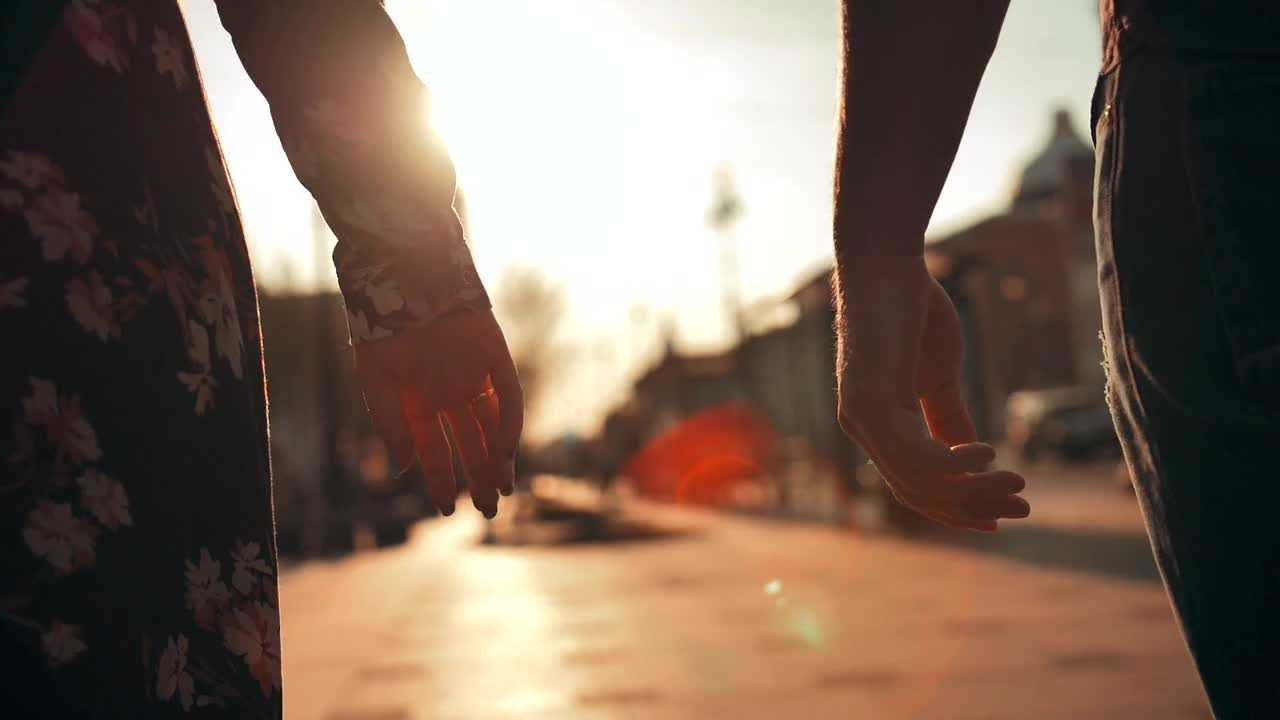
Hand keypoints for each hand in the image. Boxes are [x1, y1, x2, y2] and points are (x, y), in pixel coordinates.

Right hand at [354, 307, 522, 517]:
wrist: (400, 277)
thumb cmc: (379, 328)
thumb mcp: (375, 382)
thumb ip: (390, 424)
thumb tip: (405, 468)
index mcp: (420, 402)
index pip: (436, 449)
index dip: (440, 479)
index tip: (446, 509)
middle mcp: (450, 393)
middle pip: (470, 443)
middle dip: (477, 477)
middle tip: (487, 511)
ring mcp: (474, 376)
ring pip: (492, 425)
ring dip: (498, 458)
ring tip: (501, 490)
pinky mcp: (495, 356)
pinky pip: (508, 395)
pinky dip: (508, 423)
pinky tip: (505, 450)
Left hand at [835, 255, 1028, 530]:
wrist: (887, 265)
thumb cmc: (912, 312)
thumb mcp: (938, 377)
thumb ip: (951, 420)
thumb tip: (974, 459)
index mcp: (878, 426)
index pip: (913, 487)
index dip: (956, 509)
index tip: (1000, 518)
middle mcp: (862, 429)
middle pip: (918, 493)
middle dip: (972, 508)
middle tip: (1024, 509)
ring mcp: (860, 419)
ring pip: (919, 482)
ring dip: (973, 490)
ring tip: (1016, 482)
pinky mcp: (867, 403)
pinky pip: (914, 456)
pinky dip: (954, 465)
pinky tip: (987, 454)